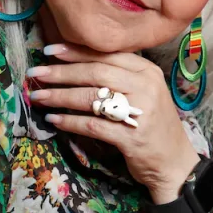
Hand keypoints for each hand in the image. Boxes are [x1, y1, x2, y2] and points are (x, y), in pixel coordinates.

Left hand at [27, 43, 197, 203]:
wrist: (175, 161)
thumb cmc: (154, 124)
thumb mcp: (145, 92)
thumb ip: (121, 76)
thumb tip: (78, 62)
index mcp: (148, 72)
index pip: (107, 55)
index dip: (76, 52)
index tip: (49, 50)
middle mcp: (146, 87)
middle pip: (96, 73)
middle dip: (62, 72)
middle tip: (36, 73)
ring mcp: (140, 112)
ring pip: (92, 98)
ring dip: (60, 96)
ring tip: (39, 96)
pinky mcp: (131, 137)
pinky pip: (92, 125)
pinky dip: (70, 122)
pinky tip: (54, 119)